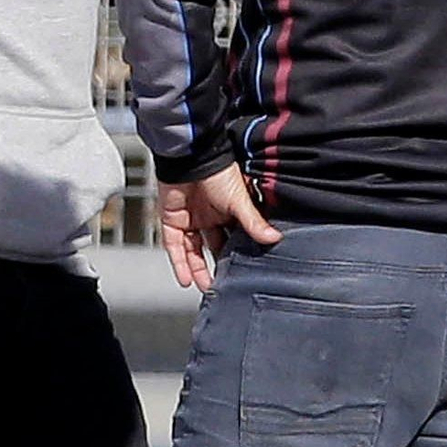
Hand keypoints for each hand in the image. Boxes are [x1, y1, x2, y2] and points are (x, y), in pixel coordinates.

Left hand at [159, 164, 280, 292]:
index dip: (239, 255)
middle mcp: (211, 217)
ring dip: (199, 270)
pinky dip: (179, 263)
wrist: (189, 156)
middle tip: (225, 286)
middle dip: (219, 267)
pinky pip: (175, 246)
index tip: (245, 273)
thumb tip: (275, 238)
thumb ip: (254, 222)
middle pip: (215, 248)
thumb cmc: (217, 170)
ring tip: (207, 289)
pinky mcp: (171, 220)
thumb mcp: (239, 200)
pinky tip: (186, 280)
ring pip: (194, 251)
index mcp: (230, 211)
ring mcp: (190, 219)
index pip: (236, 238)